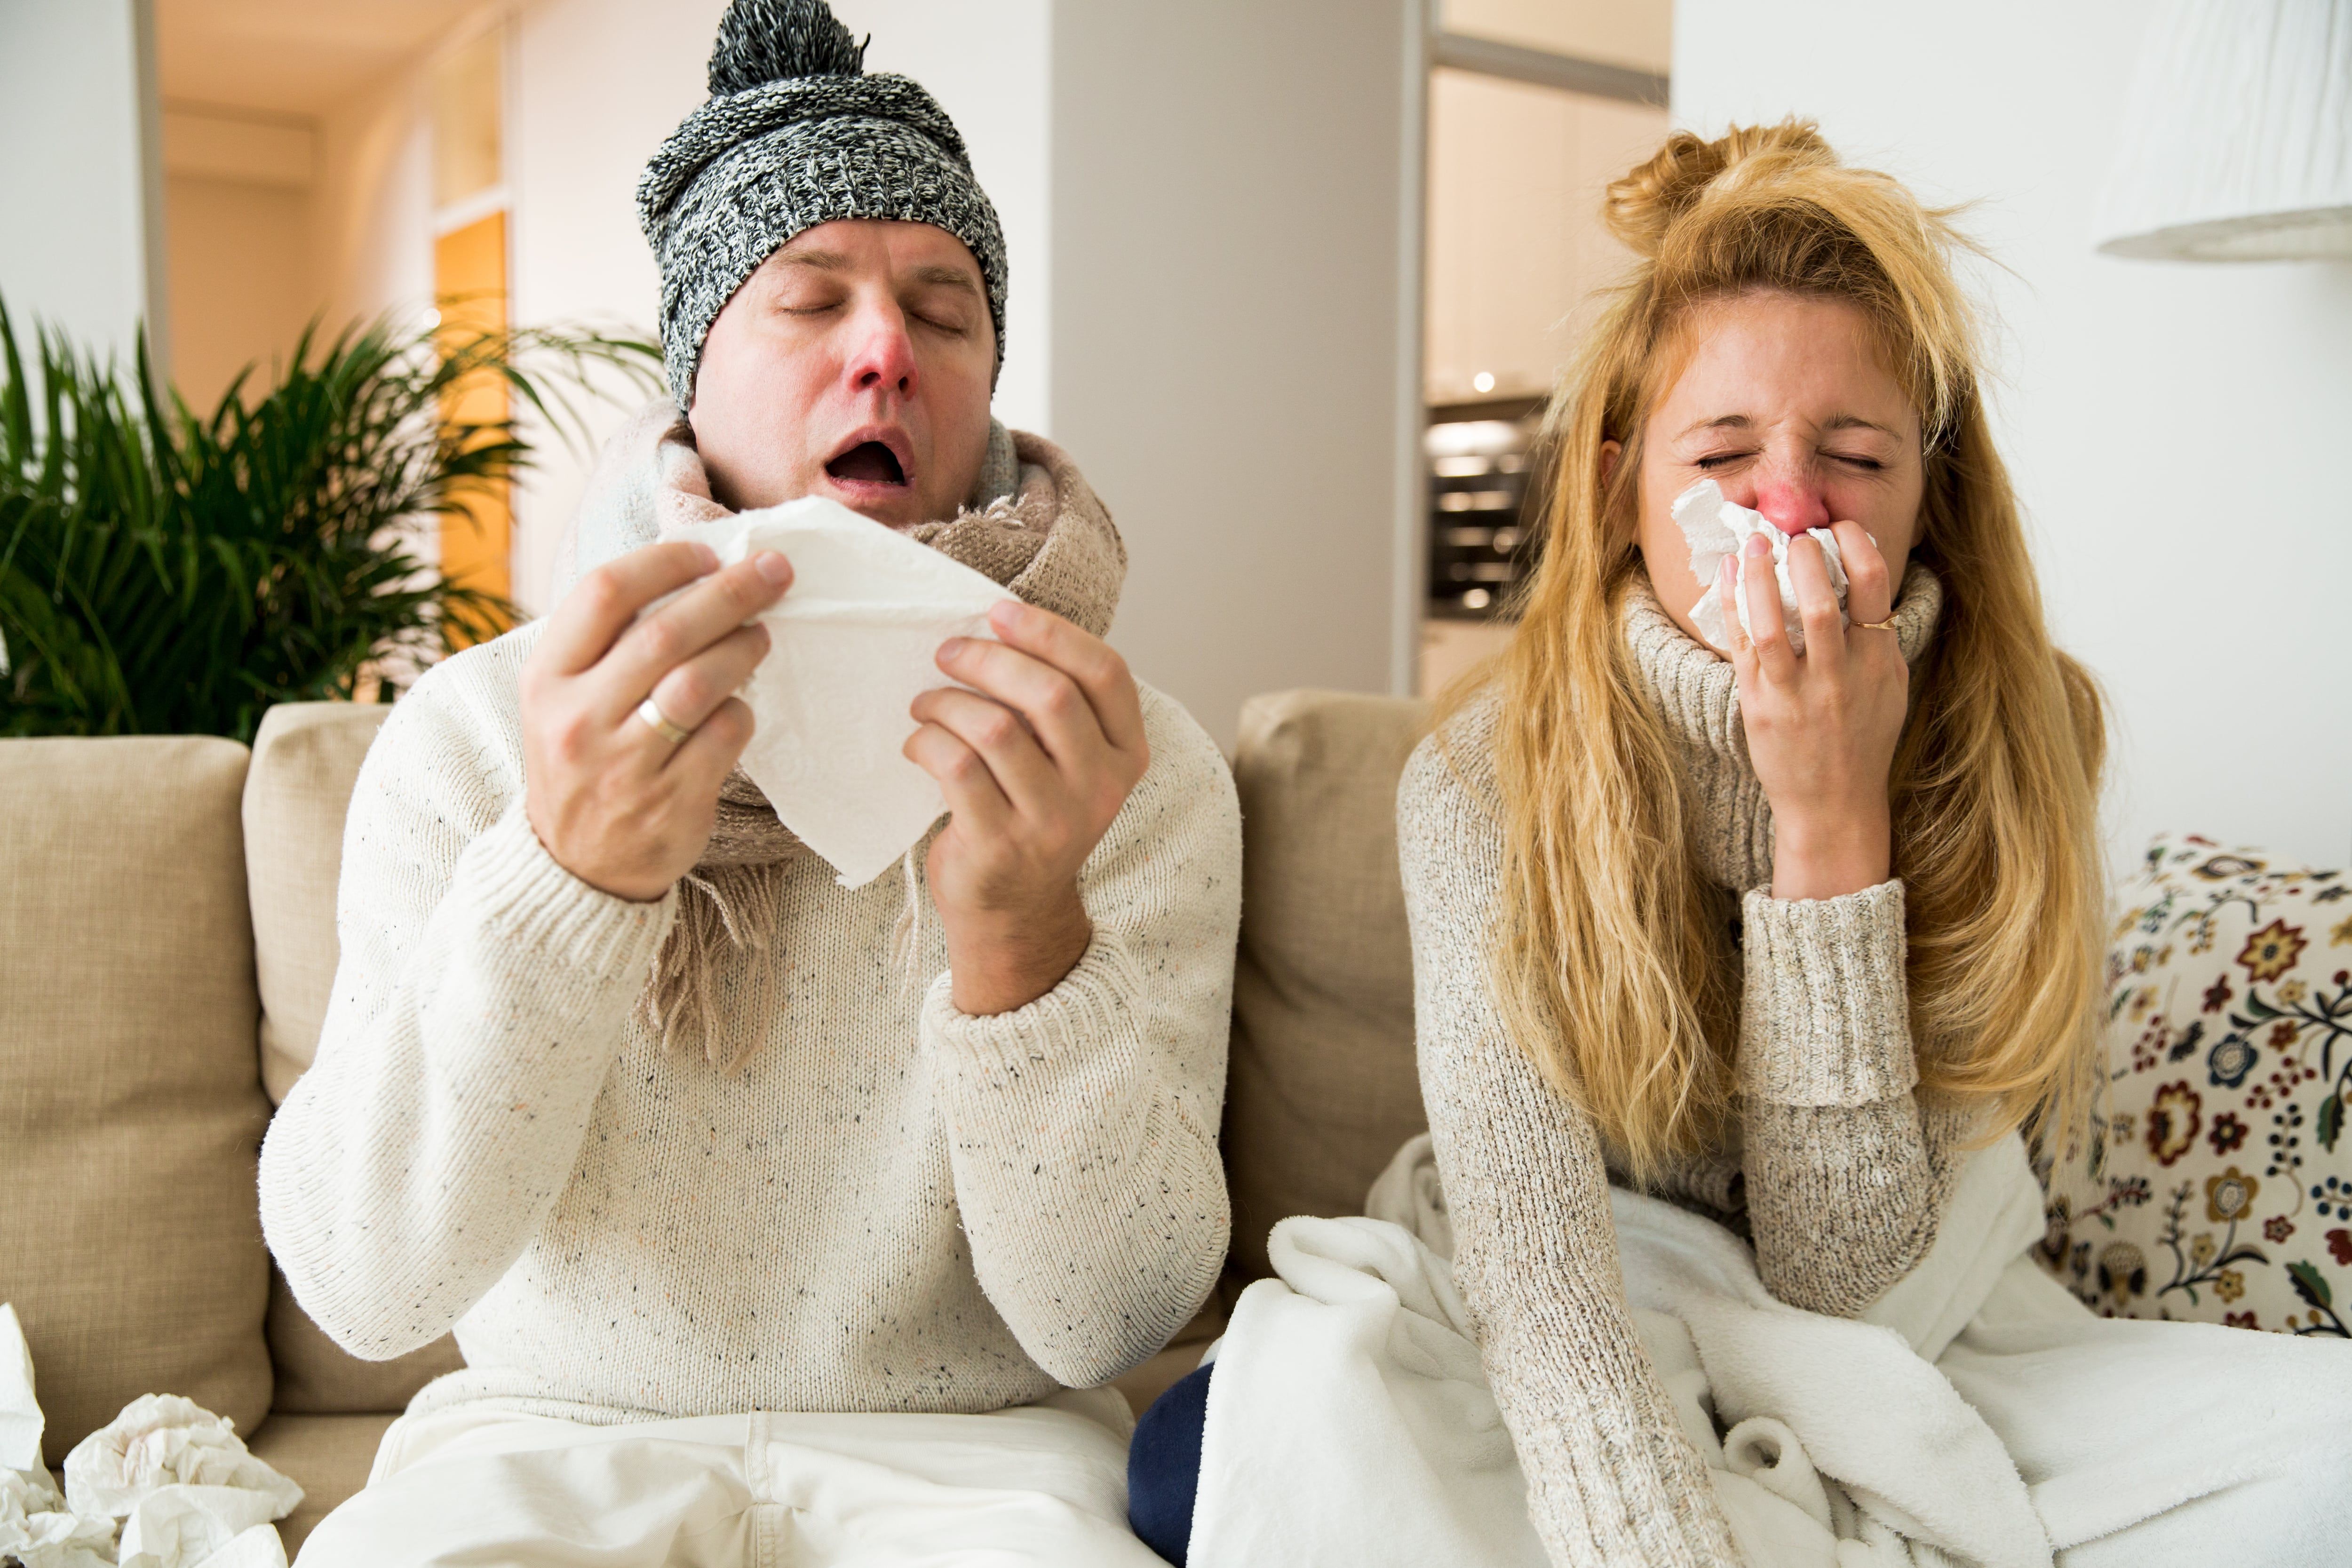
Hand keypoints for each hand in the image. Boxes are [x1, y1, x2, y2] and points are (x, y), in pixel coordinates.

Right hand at [520, 541, 791, 900]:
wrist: (574, 868)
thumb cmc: (582, 762)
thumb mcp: (564, 699)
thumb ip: (608, 643)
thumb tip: (694, 574)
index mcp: (546, 678)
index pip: (604, 592)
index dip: (664, 561)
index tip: (709, 554)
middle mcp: (577, 719)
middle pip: (664, 632)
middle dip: (730, 593)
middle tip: (775, 573)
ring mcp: (623, 764)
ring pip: (699, 682)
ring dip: (743, 648)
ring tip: (762, 635)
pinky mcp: (670, 801)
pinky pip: (724, 736)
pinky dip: (742, 713)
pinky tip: (740, 708)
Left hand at [904, 600, 1150, 1014]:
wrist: (1014, 911)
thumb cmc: (1032, 812)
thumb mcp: (1070, 760)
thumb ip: (1060, 704)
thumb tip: (999, 624)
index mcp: (1128, 756)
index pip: (1106, 673)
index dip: (1051, 632)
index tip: (999, 612)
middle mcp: (1101, 789)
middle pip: (1051, 694)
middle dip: (988, 659)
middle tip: (947, 652)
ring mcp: (1053, 822)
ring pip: (996, 728)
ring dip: (947, 701)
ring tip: (926, 703)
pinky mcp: (1000, 845)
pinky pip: (956, 767)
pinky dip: (926, 741)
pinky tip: (918, 743)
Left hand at [1716, 522, 1905, 900]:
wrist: (1834, 805)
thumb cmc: (1863, 740)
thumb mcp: (1889, 687)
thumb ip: (1879, 637)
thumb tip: (1864, 579)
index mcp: (1877, 663)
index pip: (1873, 587)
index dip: (1857, 545)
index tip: (1841, 526)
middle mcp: (1837, 676)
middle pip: (1820, 600)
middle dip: (1806, 556)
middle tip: (1796, 534)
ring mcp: (1794, 692)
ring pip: (1772, 622)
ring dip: (1760, 575)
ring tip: (1755, 544)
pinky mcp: (1759, 704)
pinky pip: (1742, 645)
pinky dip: (1734, 604)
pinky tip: (1731, 574)